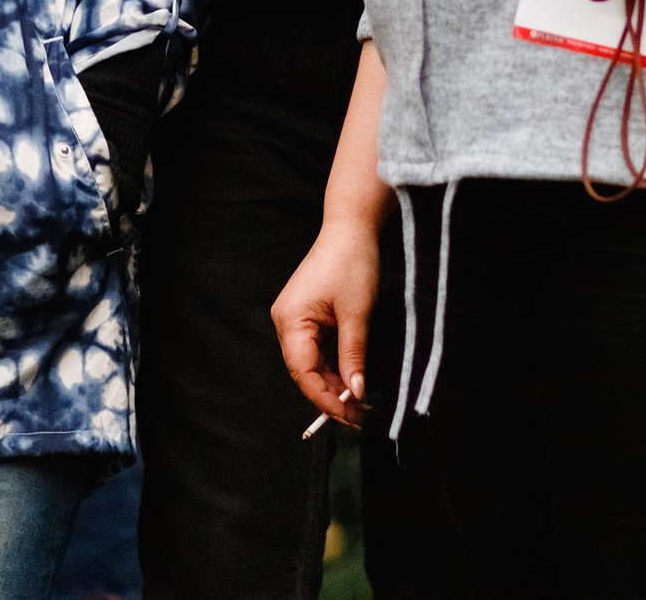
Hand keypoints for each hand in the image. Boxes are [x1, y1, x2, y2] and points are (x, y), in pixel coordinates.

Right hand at [272, 218, 377, 427]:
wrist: (351, 227)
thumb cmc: (352, 263)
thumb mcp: (357, 314)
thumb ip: (353, 355)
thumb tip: (357, 393)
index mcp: (291, 320)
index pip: (304, 372)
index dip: (325, 399)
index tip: (349, 418)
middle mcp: (286, 322)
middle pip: (304, 371)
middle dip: (331, 396)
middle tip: (359, 418)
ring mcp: (294, 319)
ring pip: (311, 363)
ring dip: (333, 383)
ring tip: (358, 405)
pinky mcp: (306, 315)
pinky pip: (316, 350)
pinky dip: (333, 366)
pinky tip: (350, 381)